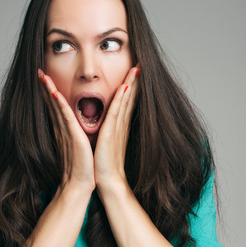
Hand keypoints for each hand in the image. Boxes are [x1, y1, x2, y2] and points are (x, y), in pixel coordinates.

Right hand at [38, 69, 94, 193]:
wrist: (79, 184)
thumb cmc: (82, 168)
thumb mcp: (79, 147)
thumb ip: (76, 136)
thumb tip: (78, 130)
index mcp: (65, 131)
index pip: (57, 108)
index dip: (51, 93)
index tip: (46, 79)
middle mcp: (62, 130)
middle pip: (53, 104)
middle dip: (46, 87)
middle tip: (39, 72)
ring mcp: (66, 133)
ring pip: (57, 106)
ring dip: (50, 90)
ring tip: (43, 75)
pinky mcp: (72, 137)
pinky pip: (65, 117)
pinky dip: (59, 105)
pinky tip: (55, 93)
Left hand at [94, 66, 139, 191]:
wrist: (109, 182)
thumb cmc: (105, 165)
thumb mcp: (106, 144)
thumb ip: (107, 132)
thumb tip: (105, 124)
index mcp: (118, 127)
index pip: (125, 102)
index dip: (131, 87)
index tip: (135, 73)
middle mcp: (120, 125)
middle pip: (129, 98)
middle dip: (134, 81)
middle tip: (140, 64)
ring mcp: (117, 129)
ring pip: (124, 101)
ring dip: (130, 84)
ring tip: (136, 69)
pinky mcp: (111, 134)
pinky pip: (116, 112)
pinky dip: (121, 99)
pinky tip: (124, 87)